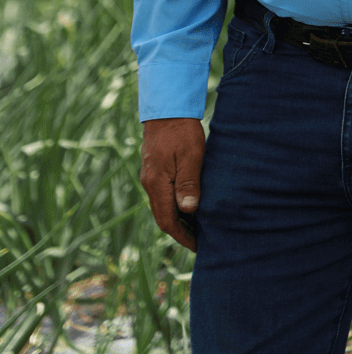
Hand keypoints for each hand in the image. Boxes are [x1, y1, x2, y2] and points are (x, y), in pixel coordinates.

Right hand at [140, 118, 205, 252]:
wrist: (166, 107)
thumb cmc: (182, 130)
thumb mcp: (191, 154)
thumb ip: (189, 182)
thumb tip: (189, 209)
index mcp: (157, 183)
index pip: (167, 220)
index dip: (182, 236)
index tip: (198, 245)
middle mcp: (149, 183)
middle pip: (162, 217)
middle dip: (180, 232)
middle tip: (200, 241)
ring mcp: (150, 176)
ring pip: (162, 206)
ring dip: (177, 219)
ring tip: (198, 227)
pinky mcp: (154, 169)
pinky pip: (162, 195)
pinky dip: (174, 205)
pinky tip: (189, 204)